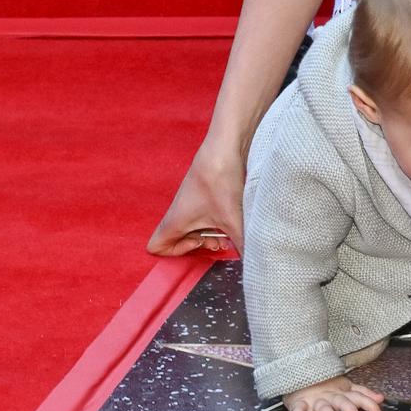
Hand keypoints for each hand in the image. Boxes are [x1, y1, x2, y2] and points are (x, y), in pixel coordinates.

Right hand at [147, 140, 243, 255]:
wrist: (227, 145)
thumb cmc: (220, 180)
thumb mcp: (234, 220)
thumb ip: (243, 245)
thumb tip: (255, 265)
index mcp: (175, 220)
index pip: (156, 247)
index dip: (175, 253)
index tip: (198, 243)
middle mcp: (179, 211)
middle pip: (178, 239)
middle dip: (199, 245)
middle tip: (219, 242)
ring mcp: (191, 201)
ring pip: (194, 226)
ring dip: (211, 232)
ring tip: (231, 231)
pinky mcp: (204, 192)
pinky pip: (204, 214)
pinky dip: (217, 219)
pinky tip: (236, 216)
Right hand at [284, 375, 385, 410]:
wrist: (301, 373)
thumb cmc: (326, 385)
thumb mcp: (347, 387)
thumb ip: (364, 393)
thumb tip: (381, 399)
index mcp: (342, 393)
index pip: (358, 397)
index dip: (369, 404)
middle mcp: (330, 396)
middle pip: (342, 402)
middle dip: (351, 410)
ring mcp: (315, 400)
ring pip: (323, 407)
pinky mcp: (300, 403)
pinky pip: (298, 410)